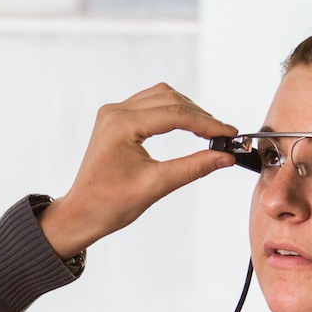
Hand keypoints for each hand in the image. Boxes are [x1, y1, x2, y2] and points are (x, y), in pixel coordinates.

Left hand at [38, 83, 237, 258]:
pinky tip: (187, 126)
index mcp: (121, 124)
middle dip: (200, 116)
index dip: (207, 124)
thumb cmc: (110, 205)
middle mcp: (115, 112)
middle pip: (170, 100)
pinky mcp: (115, 120)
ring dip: (187, 111)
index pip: (175, 115)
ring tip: (209, 132)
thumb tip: (226, 157)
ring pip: (161, 97)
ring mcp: (113, 113)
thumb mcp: (156, 185)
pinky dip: (171, 112)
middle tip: (223, 136)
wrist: (81, 213)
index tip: (230, 134)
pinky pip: (150, 105)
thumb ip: (193, 167)